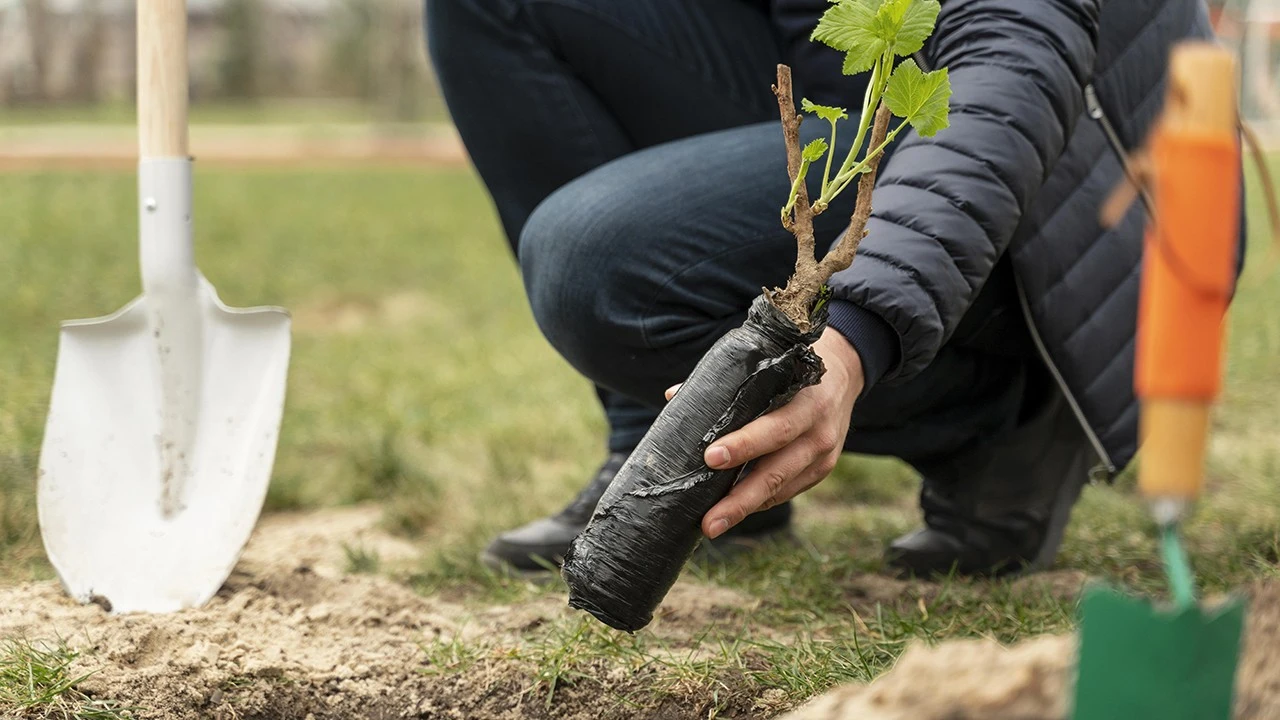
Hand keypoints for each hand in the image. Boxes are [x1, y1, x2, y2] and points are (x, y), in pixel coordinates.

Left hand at [664, 328, 865, 539]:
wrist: (845, 372)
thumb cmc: (791, 367)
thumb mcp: (768, 365)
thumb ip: (726, 383)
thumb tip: (674, 396)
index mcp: (806, 401)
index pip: (774, 428)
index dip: (743, 445)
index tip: (710, 458)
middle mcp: (819, 432)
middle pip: (776, 472)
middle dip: (739, 498)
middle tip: (708, 520)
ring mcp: (824, 456)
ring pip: (780, 489)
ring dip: (744, 508)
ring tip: (712, 525)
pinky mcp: (821, 470)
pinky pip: (786, 491)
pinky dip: (759, 501)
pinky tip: (735, 509)